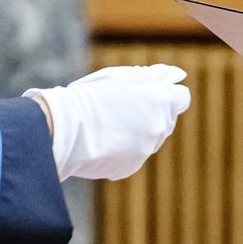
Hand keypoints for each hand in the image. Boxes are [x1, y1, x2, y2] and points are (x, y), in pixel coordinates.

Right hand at [25, 64, 190, 179]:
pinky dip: (124, 147)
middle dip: (153, 110)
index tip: (149, 90)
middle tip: (123, 103)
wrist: (61, 130)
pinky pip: (134, 154)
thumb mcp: (119, 78)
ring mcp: (144, 152)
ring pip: (150, 138)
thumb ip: (152, 77)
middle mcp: (157, 131)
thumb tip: (175, 75)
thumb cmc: (89, 97)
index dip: (166, 91)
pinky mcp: (127, 168)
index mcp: (160, 104)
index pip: (181, 97)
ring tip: (108, 121)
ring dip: (138, 129)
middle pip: (167, 119)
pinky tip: (102, 138)